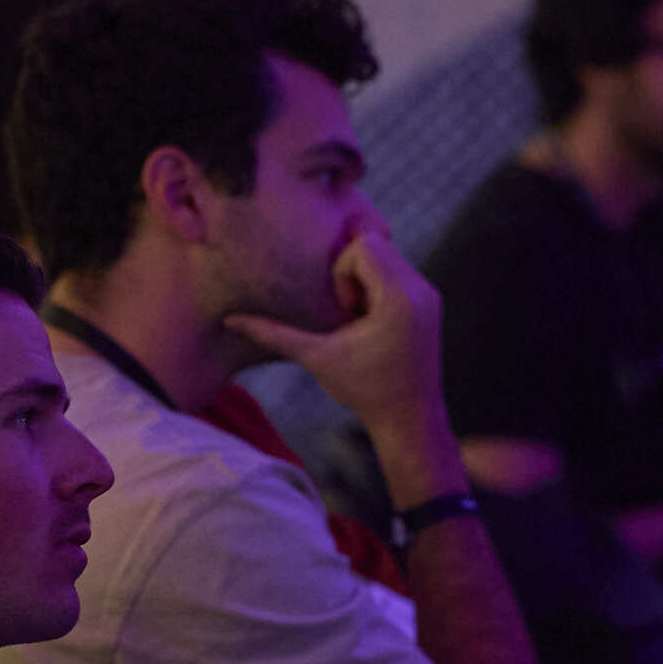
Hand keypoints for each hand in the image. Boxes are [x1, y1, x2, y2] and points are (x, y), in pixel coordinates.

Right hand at [223, 231, 446, 442]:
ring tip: (360, 320)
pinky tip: (372, 324)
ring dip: (365, 280)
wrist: (409, 419)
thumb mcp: (317, 358)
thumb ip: (275, 334)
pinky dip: (379, 287)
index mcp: (398, 298)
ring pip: (389, 255)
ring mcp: (429, 294)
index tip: (344, 312)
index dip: (343, 272)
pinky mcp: (431, 302)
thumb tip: (231, 320)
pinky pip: (399, 271)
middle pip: (377, 244)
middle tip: (350, 314)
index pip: (365, 246)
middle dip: (353, 272)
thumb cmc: (364, 391)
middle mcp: (420, 289)